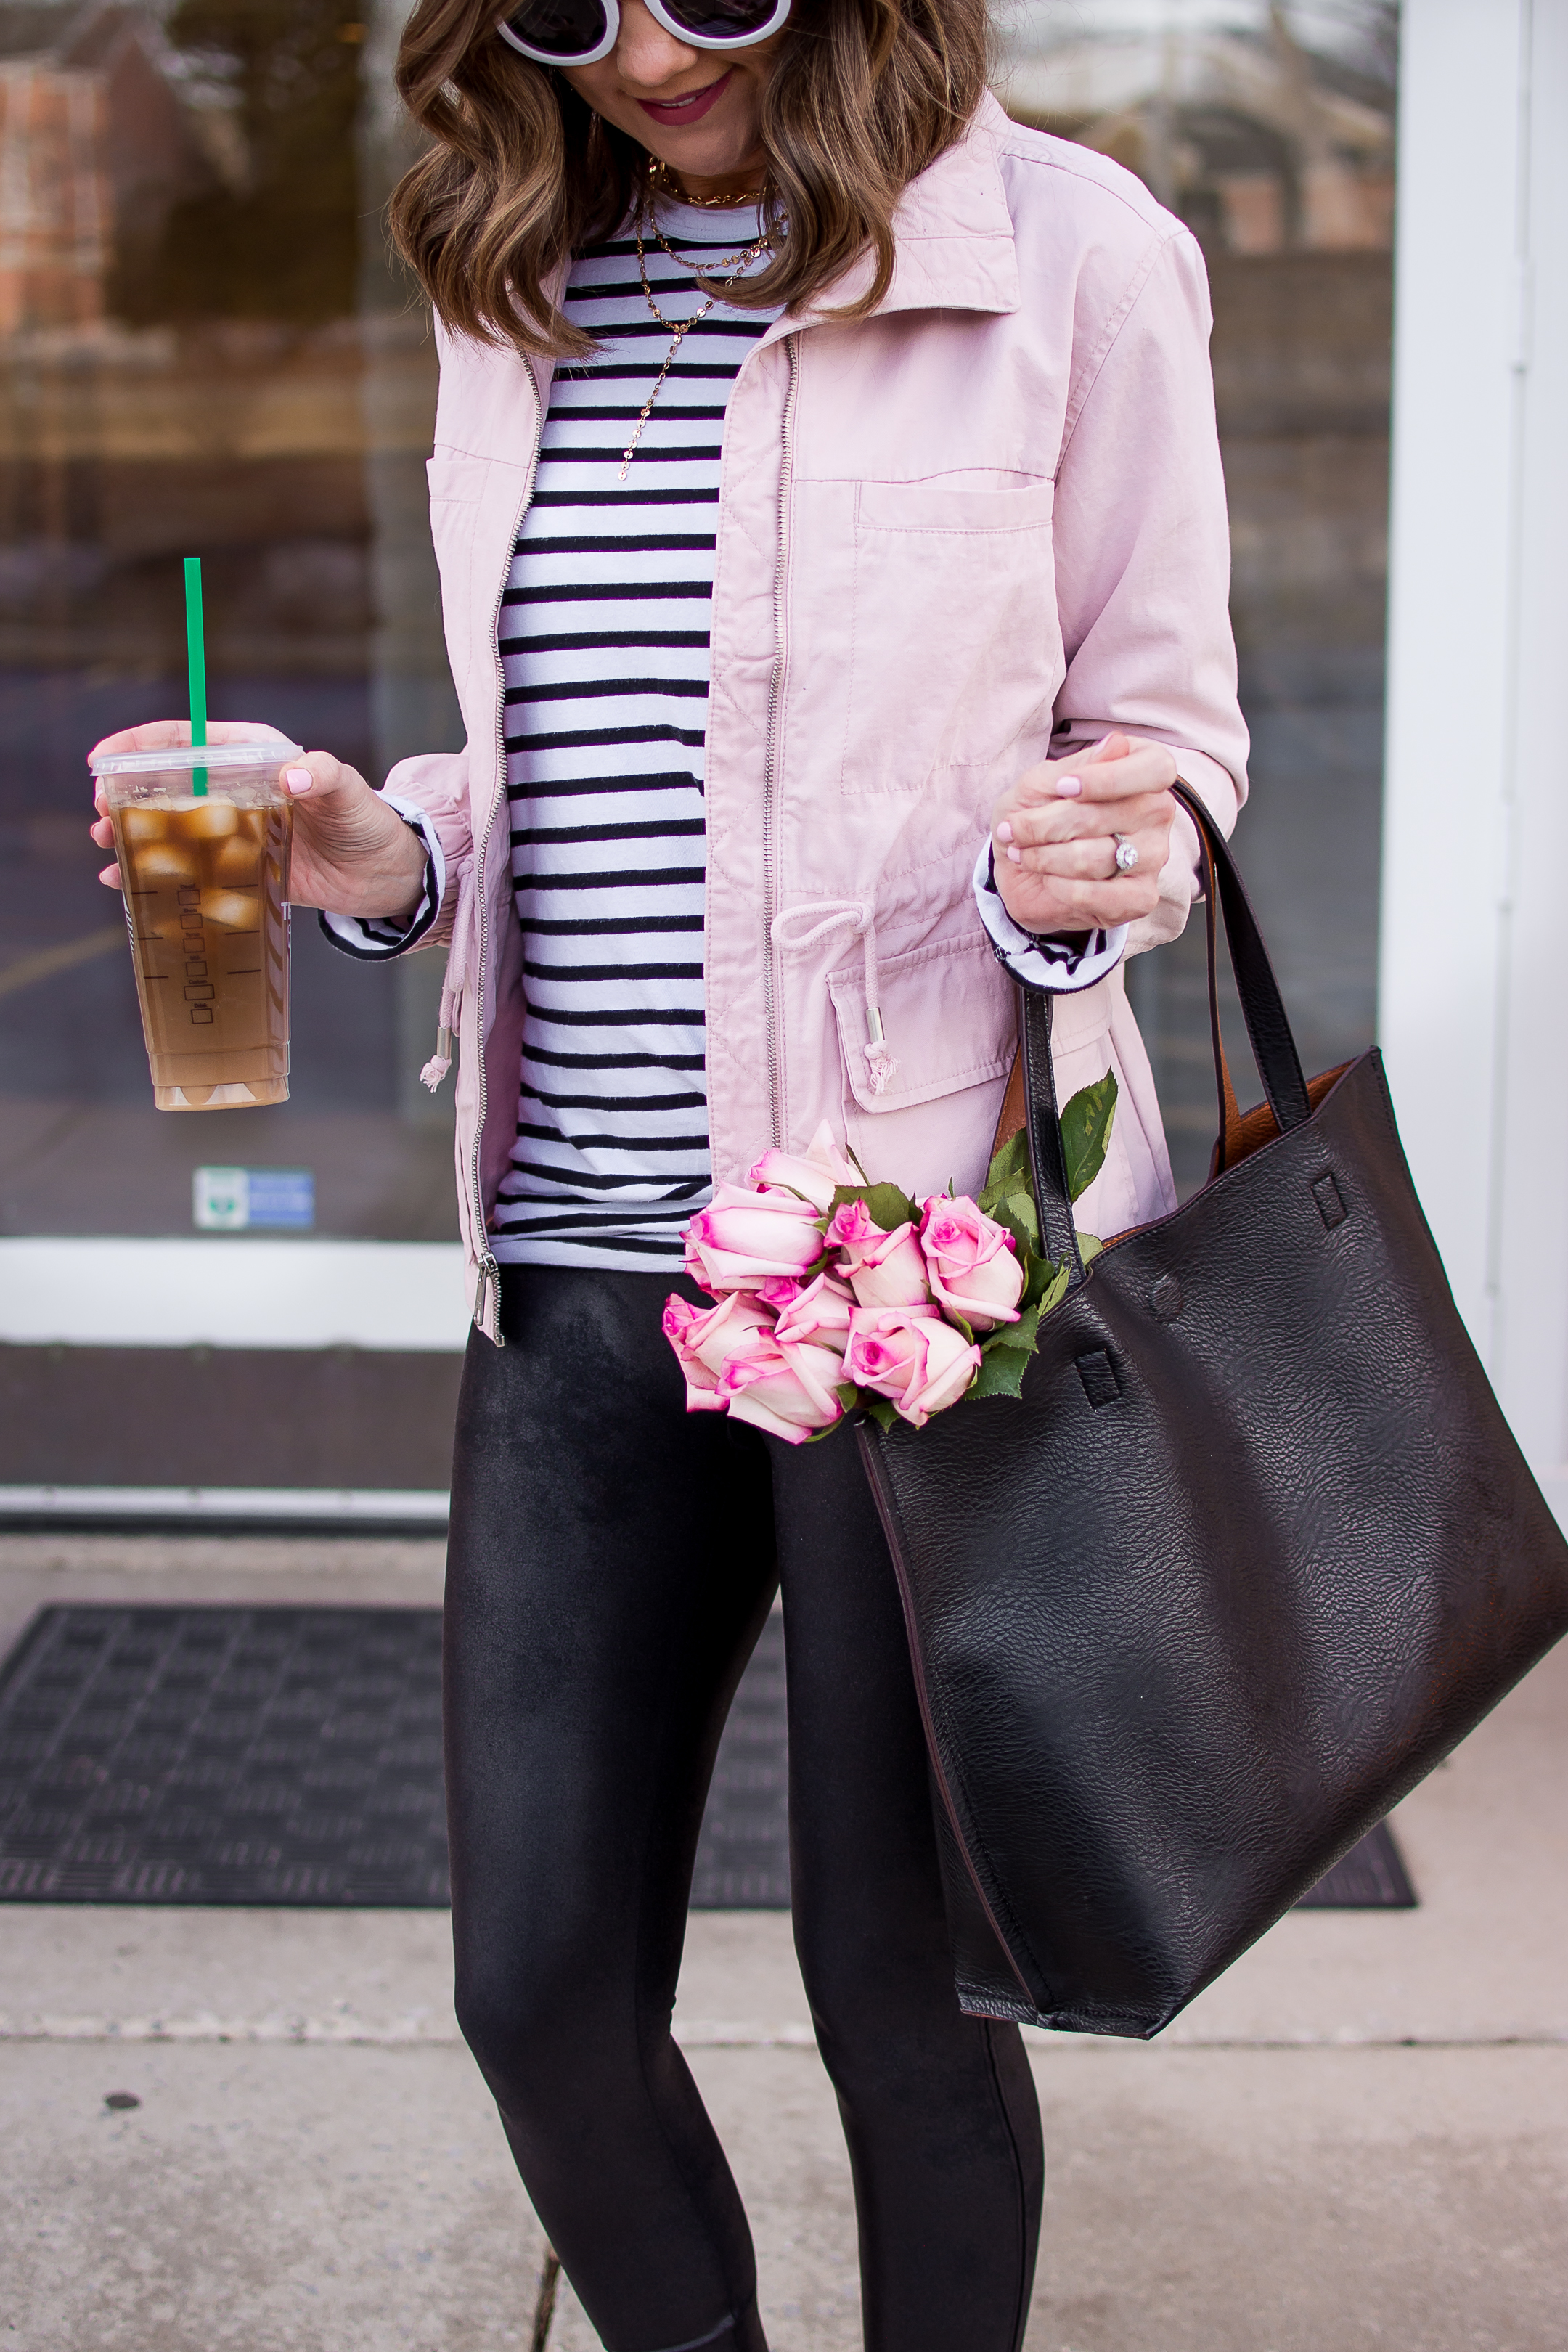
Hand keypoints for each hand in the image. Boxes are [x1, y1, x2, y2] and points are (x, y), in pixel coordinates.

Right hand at [87, 719, 428, 922]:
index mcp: (254, 756)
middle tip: (99, 811)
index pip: (187, 739)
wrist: (389, 874)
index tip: (102, 759)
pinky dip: (157, 872)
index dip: (139, 745)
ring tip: (105, 844)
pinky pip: (190, 867)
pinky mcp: (241, 868)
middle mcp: (237, 789)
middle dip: (126, 794)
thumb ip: (320, 775)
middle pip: (167, 783)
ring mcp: (236, 829)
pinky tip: (124, 882)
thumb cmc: (369, 821)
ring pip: (171, 825)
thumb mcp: (348, 791)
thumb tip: (288, 775)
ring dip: (133, 832)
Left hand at [989, 732, 1176, 933]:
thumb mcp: (1044, 781)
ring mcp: (1154, 857)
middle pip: (1108, 815)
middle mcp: (1158, 813)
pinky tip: (1047, 879)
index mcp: (1146, 771)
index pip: (1154, 769)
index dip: (1108, 779)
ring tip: (1023, 854)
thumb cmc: (1038, 812)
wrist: (1023, 866)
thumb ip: (1079, 763)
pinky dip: (1060, 887)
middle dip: (1047, 825)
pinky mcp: (1140, 898)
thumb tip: (1118, 742)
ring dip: (1045, 857)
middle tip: (1014, 829)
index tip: (1064, 787)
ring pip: (1096, 857)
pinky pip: (1097, 894)